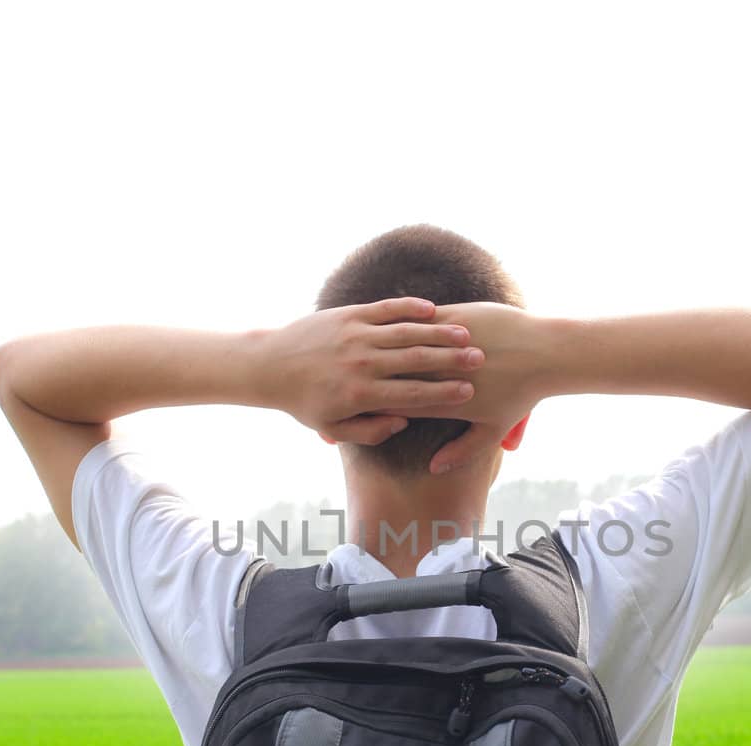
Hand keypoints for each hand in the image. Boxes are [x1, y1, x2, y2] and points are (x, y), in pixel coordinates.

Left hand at [257, 297, 482, 444]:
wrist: (270, 366)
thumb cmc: (305, 402)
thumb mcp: (335, 427)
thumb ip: (371, 431)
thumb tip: (404, 422)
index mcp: (361, 394)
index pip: (413, 394)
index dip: (444, 393)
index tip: (470, 391)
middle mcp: (361, 363)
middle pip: (416, 361)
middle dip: (451, 361)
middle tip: (480, 361)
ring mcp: (356, 335)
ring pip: (406, 332)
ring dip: (439, 334)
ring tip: (466, 336)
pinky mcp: (349, 314)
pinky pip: (386, 309)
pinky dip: (411, 309)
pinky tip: (433, 311)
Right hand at [370, 302, 547, 472]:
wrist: (546, 354)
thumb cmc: (522, 397)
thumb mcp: (493, 431)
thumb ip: (462, 452)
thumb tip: (434, 469)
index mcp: (445, 401)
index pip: (399, 403)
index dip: (377, 404)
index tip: (361, 404)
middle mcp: (442, 371)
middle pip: (396, 374)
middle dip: (373, 375)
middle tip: (351, 372)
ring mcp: (448, 342)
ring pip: (406, 343)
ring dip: (386, 345)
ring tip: (366, 345)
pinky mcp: (456, 315)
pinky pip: (422, 319)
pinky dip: (407, 322)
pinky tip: (391, 323)